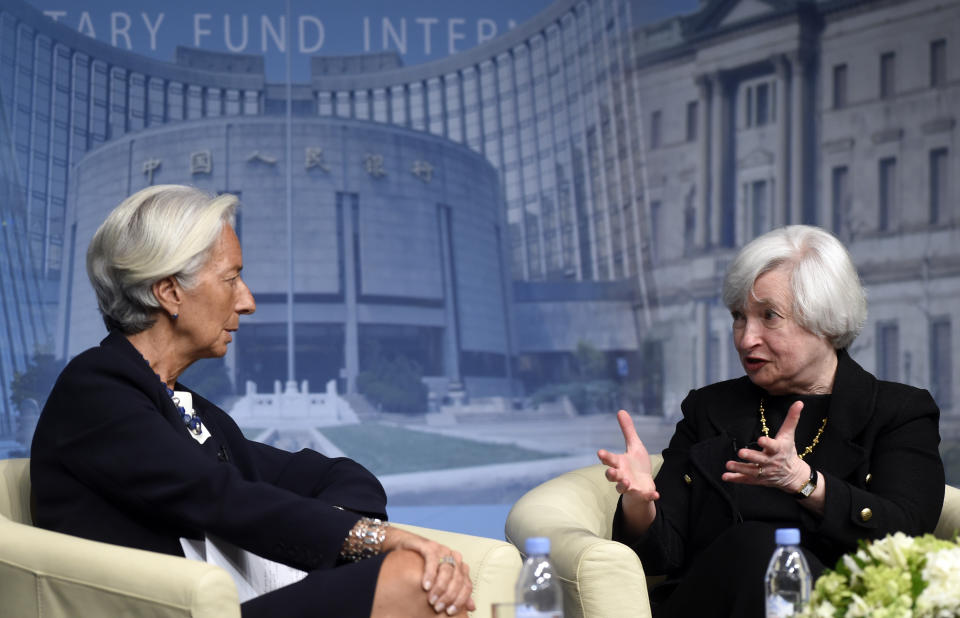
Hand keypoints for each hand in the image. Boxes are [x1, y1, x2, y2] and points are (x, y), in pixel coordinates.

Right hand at [382, 527, 474, 614]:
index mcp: (460, 567)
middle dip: (449, 596)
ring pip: (447, 571)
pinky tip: (426, 586)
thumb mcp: (442, 581)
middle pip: (458, 579)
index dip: (460, 600)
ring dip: (439, 588)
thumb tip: (472, 607)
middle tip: (438, 607)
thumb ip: (457, 592)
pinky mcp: (430, 546)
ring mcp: (443, 550)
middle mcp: (454, 557)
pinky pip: (433, 561)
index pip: (467, 585)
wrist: (409, 547)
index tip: (450, 611)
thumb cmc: (425, 566)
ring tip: (431, 599)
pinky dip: (430, 575)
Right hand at [597, 410, 658, 532]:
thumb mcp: (634, 446)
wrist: (642, 485)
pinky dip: (649, 496)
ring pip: (622, 488)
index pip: (610, 459)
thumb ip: (627, 431)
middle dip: (611, 474)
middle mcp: (621, 475)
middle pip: (612, 475)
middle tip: (611, 471)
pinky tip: (656, 494)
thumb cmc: (635, 465)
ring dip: (623, 485)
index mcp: (619, 463)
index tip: (600, 453)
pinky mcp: (641, 494)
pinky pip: (644, 496)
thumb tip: (621, 411)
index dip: (605, 456)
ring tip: (626, 482)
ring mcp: (630, 486)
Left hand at [722, 400, 808, 492]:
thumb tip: (799, 402)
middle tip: (741, 452)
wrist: (794, 475)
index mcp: (778, 450)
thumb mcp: (789, 435)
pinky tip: (725, 476)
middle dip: (751, 457)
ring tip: (728, 464)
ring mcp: (764, 472)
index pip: (773, 446)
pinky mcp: (758, 479)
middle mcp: (770, 462)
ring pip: (751, 471)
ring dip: (739, 468)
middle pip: (760, 460)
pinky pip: (746, 480)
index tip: (760, 439)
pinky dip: (735, 479)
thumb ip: (792, 419)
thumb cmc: (788, 451)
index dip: (767, 443)